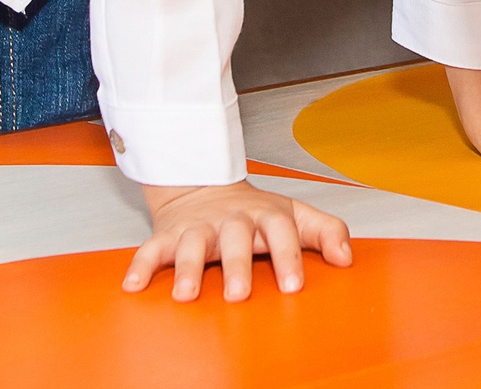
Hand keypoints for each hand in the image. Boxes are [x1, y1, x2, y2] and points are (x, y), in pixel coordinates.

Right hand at [124, 180, 351, 302]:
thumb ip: (325, 232)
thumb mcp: (294, 214)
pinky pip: (152, 249)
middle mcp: (231, 220)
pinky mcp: (169, 235)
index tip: (293, 285)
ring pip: (193, 244)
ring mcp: (199, 227)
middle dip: (236, 266)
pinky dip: (141, 266)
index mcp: (264, 216)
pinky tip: (135, 285)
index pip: (281, 232)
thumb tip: (346, 257)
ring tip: (187, 294)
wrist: (204, 186)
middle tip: (238, 294)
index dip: (287, 257)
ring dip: (189, 268)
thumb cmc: (254, 212)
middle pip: (235, 239)